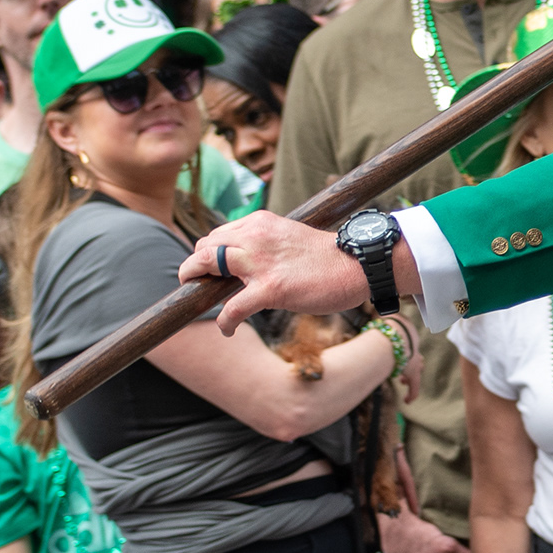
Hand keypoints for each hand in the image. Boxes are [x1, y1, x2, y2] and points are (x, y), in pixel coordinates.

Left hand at [177, 212, 368, 333]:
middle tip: (197, 285)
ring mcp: (260, 261)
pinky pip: (232, 307)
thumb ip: (264, 245)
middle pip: (205, 246)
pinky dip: (225, 321)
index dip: (208, 253)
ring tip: (199, 301)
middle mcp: (254, 236)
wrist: (357, 265)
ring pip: (206, 264)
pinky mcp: (270, 288)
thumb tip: (245, 267)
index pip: (217, 234)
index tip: (209, 270)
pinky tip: (228, 329)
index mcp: (259, 223)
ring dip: (196, 283)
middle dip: (195, 267)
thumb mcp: (288, 238)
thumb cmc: (326, 257)